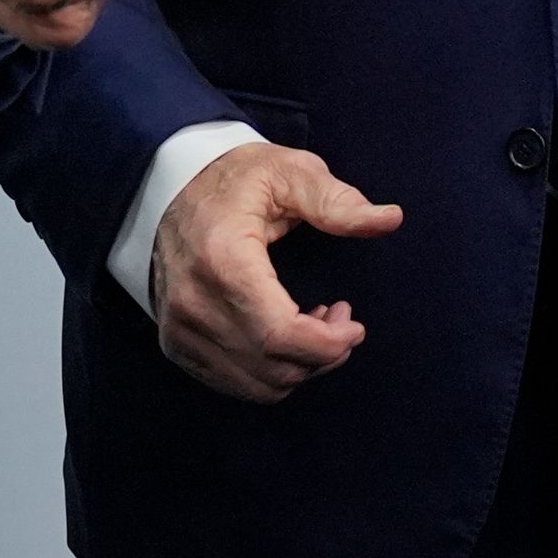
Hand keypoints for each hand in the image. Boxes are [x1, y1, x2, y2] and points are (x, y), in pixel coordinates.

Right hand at [147, 142, 404, 401]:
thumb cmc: (234, 178)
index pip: (280, 334)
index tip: (355, 325)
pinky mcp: (176, 344)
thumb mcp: (289, 173)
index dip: (328, 344)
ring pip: (258, 385)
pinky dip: (271, 372)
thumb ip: (338, 202)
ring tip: (315, 325)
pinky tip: (284, 335)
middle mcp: (194, 304)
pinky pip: (234, 384)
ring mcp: (179, 329)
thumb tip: (390, 219)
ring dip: (300, 367)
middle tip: (342, 318)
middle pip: (274, 366)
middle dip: (323, 354)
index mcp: (222, 261)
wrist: (168, 185)